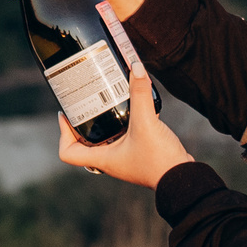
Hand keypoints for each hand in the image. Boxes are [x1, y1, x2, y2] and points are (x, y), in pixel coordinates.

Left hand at [54, 64, 193, 189]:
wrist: (184, 179)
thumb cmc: (160, 159)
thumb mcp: (146, 122)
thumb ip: (140, 95)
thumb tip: (136, 68)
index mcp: (103, 159)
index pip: (68, 153)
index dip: (62, 133)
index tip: (66, 114)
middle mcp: (110, 161)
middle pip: (84, 143)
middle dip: (82, 123)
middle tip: (85, 101)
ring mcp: (124, 158)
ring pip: (105, 139)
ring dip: (103, 122)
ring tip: (105, 100)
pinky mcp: (139, 154)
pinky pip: (123, 138)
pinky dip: (122, 124)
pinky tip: (131, 108)